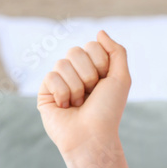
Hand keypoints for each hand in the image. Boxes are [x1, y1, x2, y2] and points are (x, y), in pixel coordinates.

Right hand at [37, 30, 131, 156]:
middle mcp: (77, 72)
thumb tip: (100, 32)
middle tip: (91, 93)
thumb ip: (116, 52)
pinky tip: (65, 106)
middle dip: (88, 74)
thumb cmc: (108, 109)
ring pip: (62, 64)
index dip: (100, 62)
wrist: (92, 135)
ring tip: (79, 103)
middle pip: (75, 51)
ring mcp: (60, 81)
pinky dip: (63, 93)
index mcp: (95, 67)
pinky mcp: (45, 92)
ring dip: (76, 87)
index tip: (104, 81)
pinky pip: (50, 77)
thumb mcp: (121, 78)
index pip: (92, 45)